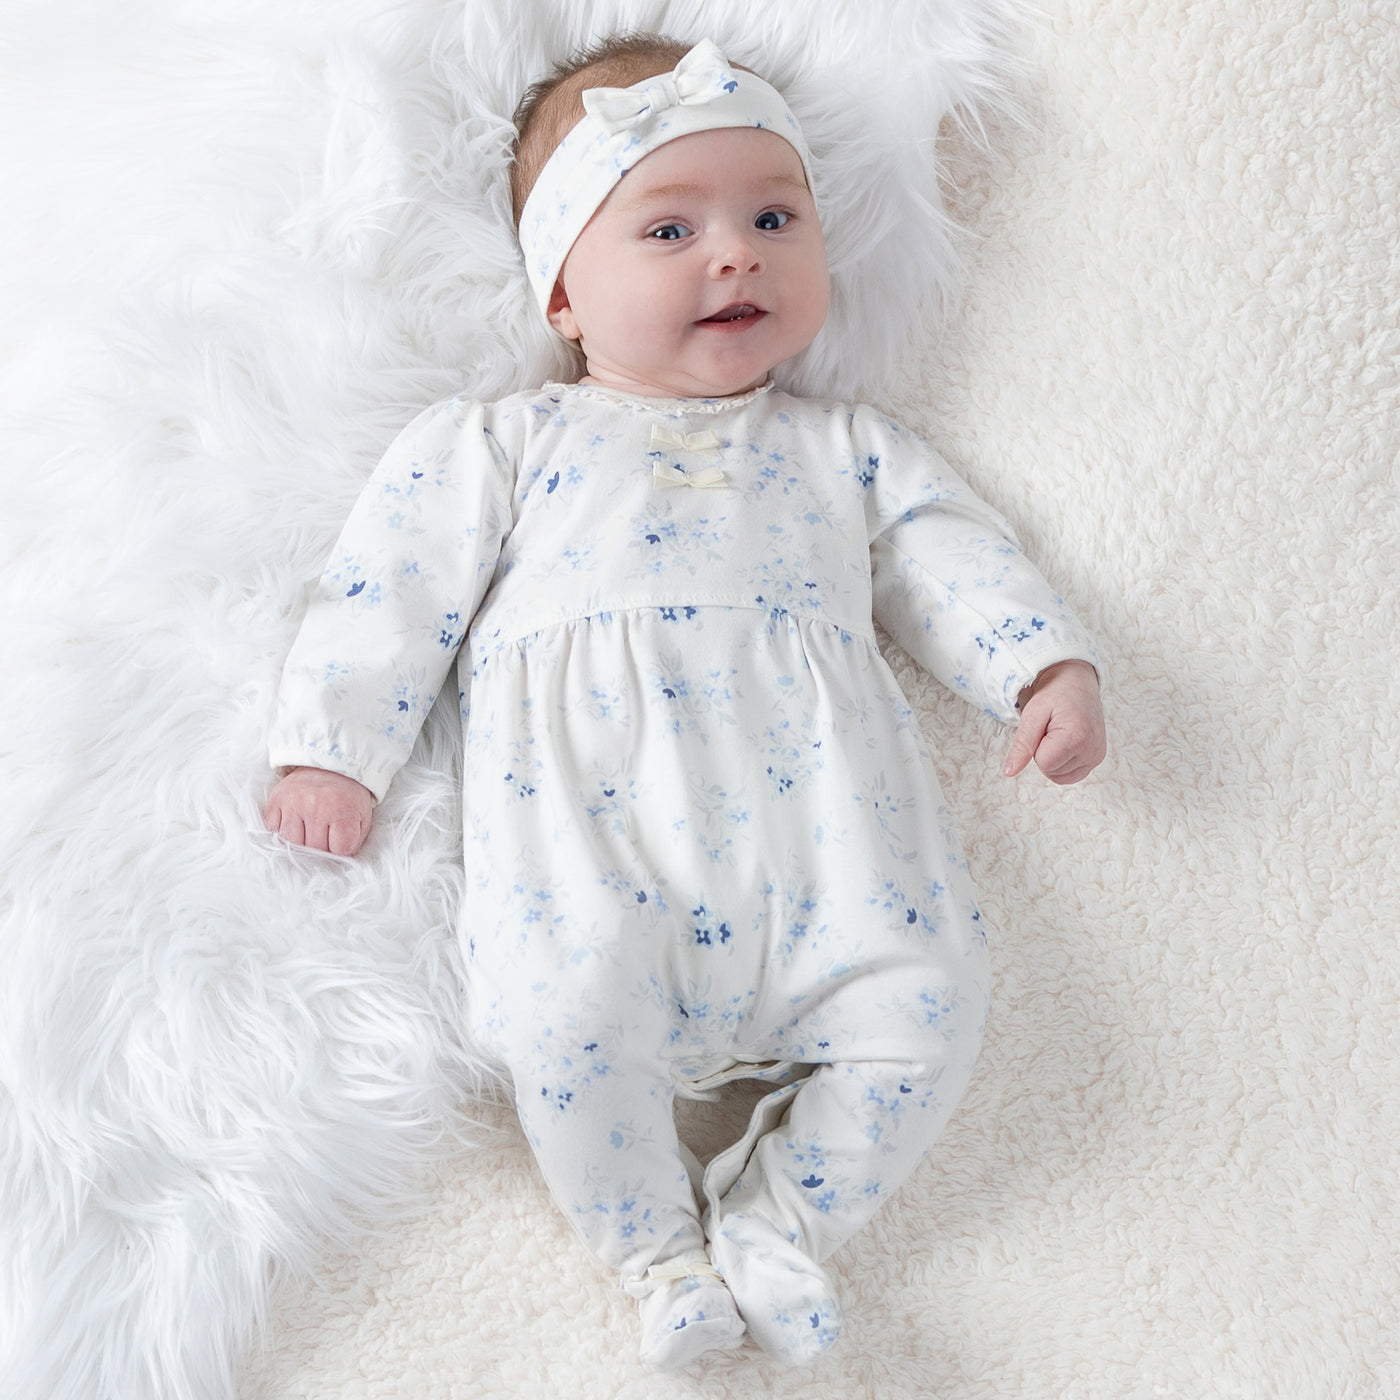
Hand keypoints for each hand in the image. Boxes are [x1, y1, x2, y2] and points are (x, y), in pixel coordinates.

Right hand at [263, 766, 374, 855]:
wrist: (330, 765)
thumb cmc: (347, 796)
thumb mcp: (362, 815)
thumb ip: (354, 839)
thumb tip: (339, 860)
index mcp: (342, 810)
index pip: (339, 849)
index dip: (340, 849)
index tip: (340, 839)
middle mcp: (316, 806)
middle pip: (314, 848)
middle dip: (321, 846)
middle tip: (325, 832)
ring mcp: (294, 802)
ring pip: (290, 841)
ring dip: (300, 841)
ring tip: (309, 830)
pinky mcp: (277, 799)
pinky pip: (273, 828)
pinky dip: (281, 829)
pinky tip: (294, 821)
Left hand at [1004, 660, 1105, 784]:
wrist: (1076, 680)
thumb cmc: (1054, 693)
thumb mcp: (1032, 714)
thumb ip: (1022, 745)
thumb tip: (1009, 772)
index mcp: (1078, 738)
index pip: (1043, 763)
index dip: (1036, 747)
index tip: (1044, 727)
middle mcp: (1092, 750)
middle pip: (1051, 771)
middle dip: (1044, 752)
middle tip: (1051, 728)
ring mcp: (1097, 755)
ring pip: (1060, 776)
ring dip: (1053, 758)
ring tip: (1058, 733)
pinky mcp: (1097, 757)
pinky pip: (1071, 775)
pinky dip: (1062, 763)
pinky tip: (1065, 742)